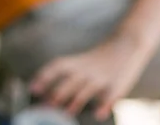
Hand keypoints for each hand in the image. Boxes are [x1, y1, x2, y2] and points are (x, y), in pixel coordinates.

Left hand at [30, 34, 153, 120]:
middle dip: (59, 92)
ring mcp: (102, 77)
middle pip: (70, 81)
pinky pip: (110, 96)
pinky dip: (105, 105)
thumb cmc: (98, 58)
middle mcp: (87, 69)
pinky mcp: (117, 85)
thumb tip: (45, 96)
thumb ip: (65, 76)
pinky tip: (98, 115)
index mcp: (77, 62)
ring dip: (77, 101)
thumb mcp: (81, 62)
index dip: (44, 76)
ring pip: (87, 89)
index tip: (32, 88)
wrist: (127, 44)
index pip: (57, 66)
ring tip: (67, 112)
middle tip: (47, 105)